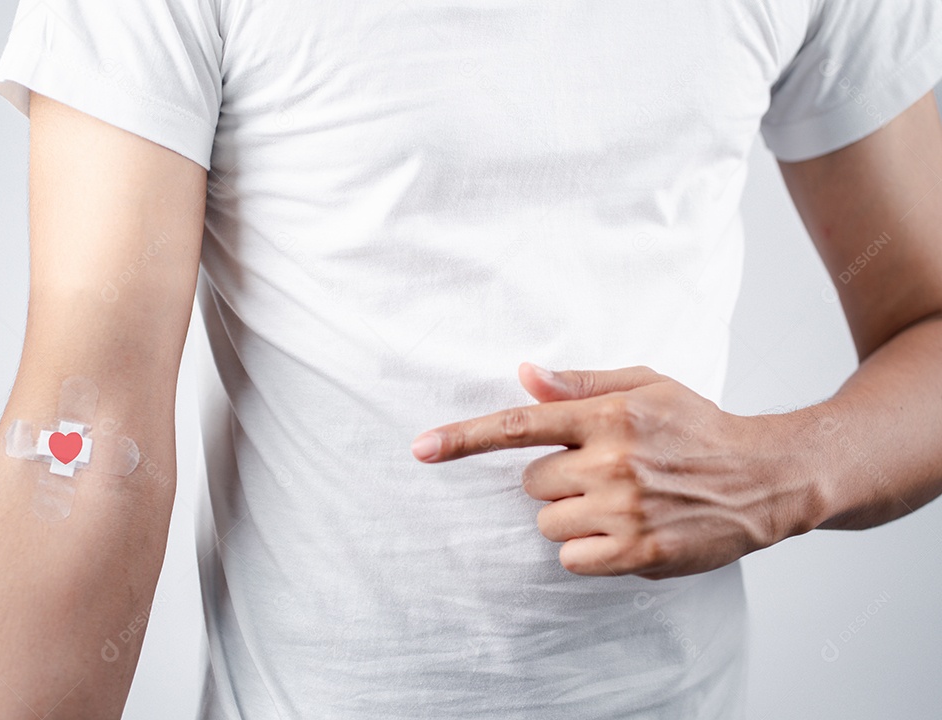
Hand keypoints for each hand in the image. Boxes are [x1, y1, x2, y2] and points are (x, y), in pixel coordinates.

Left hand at [410, 363, 821, 579]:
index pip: (520, 425)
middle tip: (604, 473)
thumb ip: (581, 384)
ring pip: (548, 523)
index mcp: (607, 415)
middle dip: (557, 480)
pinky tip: (625, 532)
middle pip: (530, 483)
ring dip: (572, 517)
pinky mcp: (638, 552)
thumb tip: (524, 373)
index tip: (420, 448)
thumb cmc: (698, 427)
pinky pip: (572, 559)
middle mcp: (610, 461)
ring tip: (621, 503)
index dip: (464, 437)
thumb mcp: (646, 386)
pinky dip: (588, 551)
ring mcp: (624, 509)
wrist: (764, 477)